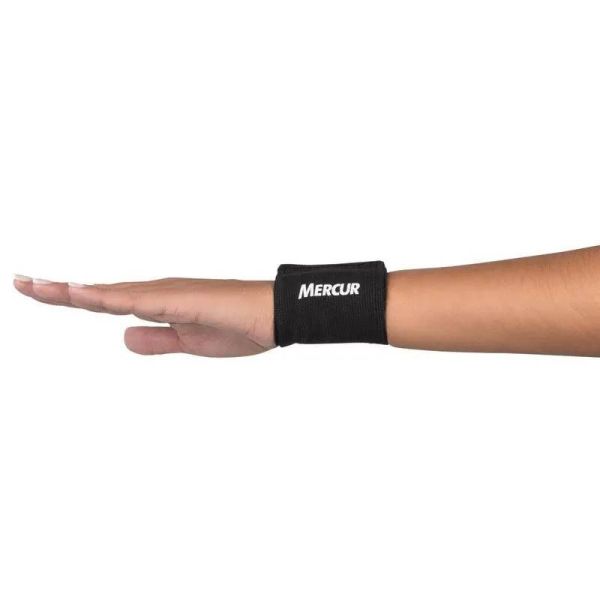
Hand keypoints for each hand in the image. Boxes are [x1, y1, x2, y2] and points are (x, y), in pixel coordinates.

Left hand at [13, 276, 274, 356]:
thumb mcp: (188, 343)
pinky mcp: (180, 299)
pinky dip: (107, 297)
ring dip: (74, 291)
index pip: (107, 301)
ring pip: (112, 292)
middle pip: (100, 293)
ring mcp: (167, 294)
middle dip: (60, 291)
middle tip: (21, 282)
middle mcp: (157, 293)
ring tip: (36, 287)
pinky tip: (82, 295)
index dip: (74, 297)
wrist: (273, 317)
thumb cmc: (238, 326)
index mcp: (159, 304)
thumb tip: (123, 337)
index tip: (42, 290)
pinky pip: (137, 299)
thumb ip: (157, 340)